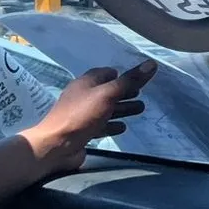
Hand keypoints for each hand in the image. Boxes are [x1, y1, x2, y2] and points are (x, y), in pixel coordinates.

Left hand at [21, 60, 157, 175]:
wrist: (57, 145)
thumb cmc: (81, 115)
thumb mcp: (108, 94)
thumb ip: (129, 80)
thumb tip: (151, 63)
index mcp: (86, 82)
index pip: (106, 73)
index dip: (122, 75)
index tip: (138, 78)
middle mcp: (84, 96)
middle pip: (108, 91)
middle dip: (125, 92)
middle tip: (142, 94)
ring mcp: (83, 114)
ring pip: (107, 108)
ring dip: (122, 109)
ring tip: (140, 110)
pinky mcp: (84, 130)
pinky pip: (102, 125)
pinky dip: (113, 124)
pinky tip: (123, 127)